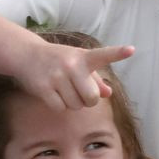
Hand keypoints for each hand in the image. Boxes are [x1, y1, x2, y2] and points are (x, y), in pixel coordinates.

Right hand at [18, 36, 134, 110]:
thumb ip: (95, 79)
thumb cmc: (58, 61)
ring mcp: (57, 76)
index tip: (131, 50)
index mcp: (84, 57)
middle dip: (87, 101)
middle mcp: (71, 64)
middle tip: (78, 92)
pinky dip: (59, 106)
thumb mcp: (77, 64)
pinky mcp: (44, 87)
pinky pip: (61, 108)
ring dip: (71, 103)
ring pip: (75, 106)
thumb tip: (108, 93)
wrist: (27, 54)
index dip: (118, 53)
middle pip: (92, 98)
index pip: (103, 55)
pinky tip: (52, 93)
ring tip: (62, 89)